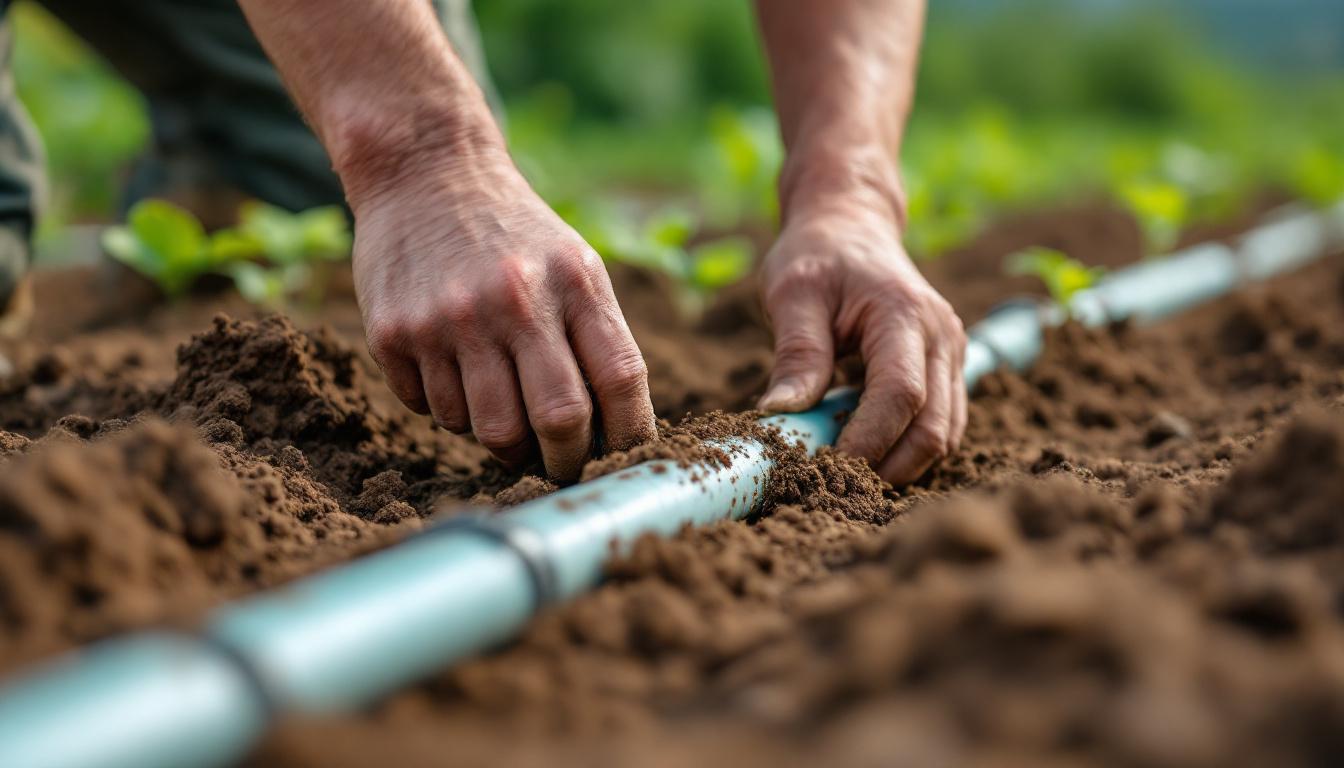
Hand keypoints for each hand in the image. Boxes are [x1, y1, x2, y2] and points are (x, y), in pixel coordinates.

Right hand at [351, 147, 655, 480]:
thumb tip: (615, 439)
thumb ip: (599, 341)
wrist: (424, 175)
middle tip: (562, 467)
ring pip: (488, 432)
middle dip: (566, 461)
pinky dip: (449, 409)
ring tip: (502, 403)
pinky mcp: (394, 335)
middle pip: (557, 421)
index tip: (620, 460)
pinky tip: (452, 368)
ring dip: (502, 439)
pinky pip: (431, 412)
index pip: (620, 381)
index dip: (628, 436)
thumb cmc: (516, 237)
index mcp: (574, 282)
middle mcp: (514, 301)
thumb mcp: (575, 267)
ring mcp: (449, 320)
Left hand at [758, 203, 966, 484]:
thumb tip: (780, 415)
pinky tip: (862, 447)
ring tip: (844, 471)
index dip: (868, 441)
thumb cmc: (817, 256)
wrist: (851, 226)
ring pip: (945, 434)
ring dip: (900, 464)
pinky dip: (906, 447)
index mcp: (904, 314)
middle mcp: (941, 336)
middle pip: (934, 427)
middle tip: (832, 485)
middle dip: (888, 467)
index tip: (822, 469)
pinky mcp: (948, 368)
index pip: (900, 396)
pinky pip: (940, 423)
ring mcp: (952, 353)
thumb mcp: (793, 293)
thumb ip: (796, 353)